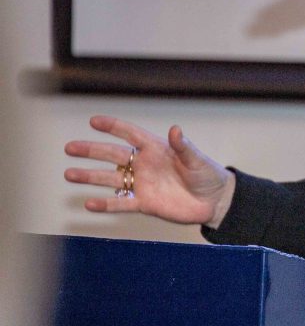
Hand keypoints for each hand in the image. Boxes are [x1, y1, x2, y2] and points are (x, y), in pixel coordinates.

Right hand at [64, 115, 235, 227]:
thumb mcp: (197, 159)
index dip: (114, 127)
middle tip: (70, 148)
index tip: (94, 121)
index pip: (131, 135)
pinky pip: (121, 203)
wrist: (214, 201)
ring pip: (111, 179)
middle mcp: (145, 165)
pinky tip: (88, 203)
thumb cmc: (208, 175)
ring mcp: (143, 184)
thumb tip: (175, 129)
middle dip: (92, 151)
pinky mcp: (145, 203)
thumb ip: (184, 146)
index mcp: (157, 149)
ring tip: (69, 174)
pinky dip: (105, 204)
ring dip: (90, 177)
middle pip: (113, 155)